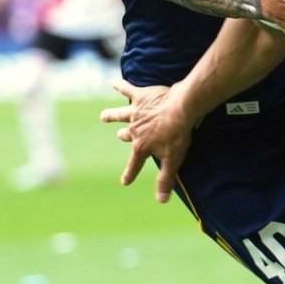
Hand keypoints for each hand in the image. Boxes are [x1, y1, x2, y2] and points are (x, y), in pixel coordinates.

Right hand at [101, 78, 192, 203]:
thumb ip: (165, 180)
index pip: (134, 164)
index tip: (125, 182)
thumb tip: (161, 201)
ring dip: (112, 115)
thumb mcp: (173, 160)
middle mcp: (134, 130)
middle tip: (119, 136)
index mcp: (141, 146)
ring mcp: (136, 113)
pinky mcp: (141, 97)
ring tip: (104, 116)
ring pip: (120, 115)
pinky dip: (120, 86)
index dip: (130, 174)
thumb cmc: (178, 135)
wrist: (181, 109)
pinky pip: (127, 90)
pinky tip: (113, 83)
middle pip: (125, 135)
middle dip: (122, 137)